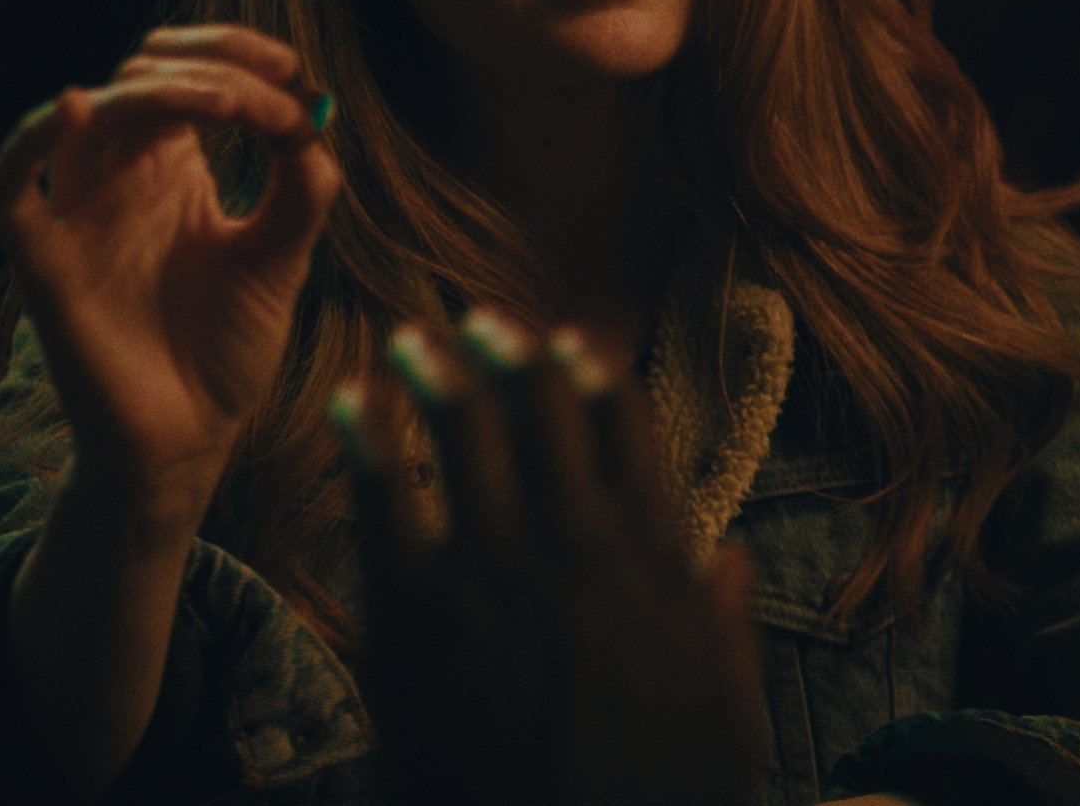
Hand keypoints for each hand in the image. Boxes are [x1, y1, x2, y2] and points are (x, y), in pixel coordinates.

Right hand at [0, 24, 340, 523]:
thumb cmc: (227, 347)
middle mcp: (118, 177)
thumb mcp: (282, 257)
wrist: (191, 437)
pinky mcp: (43, 261)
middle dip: (211, 69)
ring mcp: (77, 214)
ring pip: (84, 114)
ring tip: (220, 104)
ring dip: (152, 92)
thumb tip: (310, 114)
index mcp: (171, 167)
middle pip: (139, 76)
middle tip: (269, 102)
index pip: (186, 71)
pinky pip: (7, 187)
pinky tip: (72, 109)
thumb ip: (301, 189)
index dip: (234, 51)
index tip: (292, 68)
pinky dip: (28, 142)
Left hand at [341, 315, 766, 805]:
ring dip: (437, 375)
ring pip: (463, 434)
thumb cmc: (655, 789)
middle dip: (510, 357)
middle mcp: (572, 539)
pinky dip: (367, 441)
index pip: (625, 432)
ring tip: (416, 341)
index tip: (572, 345)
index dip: (595, 377)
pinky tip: (351, 403)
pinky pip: (384, 499)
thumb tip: (728, 560)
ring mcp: (489, 567)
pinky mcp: (412, 609)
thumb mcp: (725, 705)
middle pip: (541, 414)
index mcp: (649, 554)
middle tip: (483, 321)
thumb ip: (723, 621)